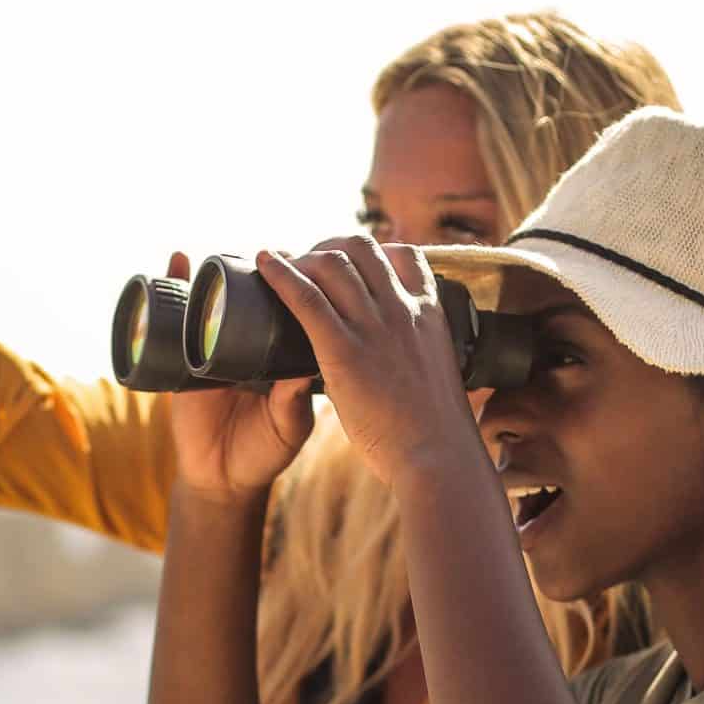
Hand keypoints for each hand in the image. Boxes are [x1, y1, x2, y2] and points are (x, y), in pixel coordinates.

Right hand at [161, 252, 317, 503]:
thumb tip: (303, 368)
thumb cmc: (264, 452)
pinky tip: (175, 262)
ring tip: (214, 253)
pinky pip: (172, 315)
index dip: (295, 282)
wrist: (223, 478)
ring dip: (211, 270)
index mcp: (279, 354)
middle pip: (250, 293)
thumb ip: (294, 402)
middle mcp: (247, 343)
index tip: (300, 262)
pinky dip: (171, 284)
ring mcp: (212, 346)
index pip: (288, 307)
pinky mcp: (179, 357)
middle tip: (261, 255)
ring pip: (211, 298)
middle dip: (254, 270)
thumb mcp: (287, 427)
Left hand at [254, 236, 475, 486]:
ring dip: (301, 258)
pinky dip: (281, 274)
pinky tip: (265, 263)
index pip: (404, 255)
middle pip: (361, 248)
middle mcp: (402, 309)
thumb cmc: (436, 431)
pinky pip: (306, 298)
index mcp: (428, 313)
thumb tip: (401, 366)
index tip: (352, 263)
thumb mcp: (438, 377)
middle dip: (329, 247)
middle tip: (308, 265)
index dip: (373, 252)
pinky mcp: (345, 350)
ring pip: (331, 264)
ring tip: (281, 265)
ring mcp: (374, 326)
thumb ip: (419, 358)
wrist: (439, 456)